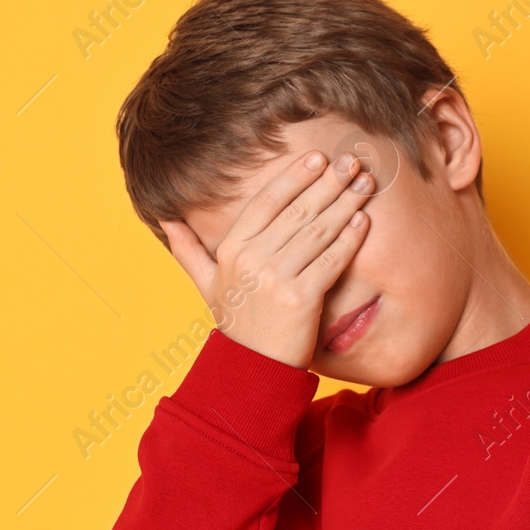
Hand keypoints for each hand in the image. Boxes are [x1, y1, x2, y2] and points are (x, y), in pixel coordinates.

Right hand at [160, 149, 374, 367]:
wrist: (253, 370)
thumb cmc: (237, 326)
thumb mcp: (207, 286)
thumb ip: (188, 250)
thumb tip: (165, 219)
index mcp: (232, 250)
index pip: (266, 202)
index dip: (293, 177)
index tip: (316, 158)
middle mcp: (252, 259)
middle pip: (297, 210)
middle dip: (327, 182)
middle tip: (351, 161)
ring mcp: (277, 278)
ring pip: (317, 230)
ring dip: (344, 203)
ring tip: (365, 183)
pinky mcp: (302, 297)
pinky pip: (331, 260)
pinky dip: (350, 238)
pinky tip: (363, 220)